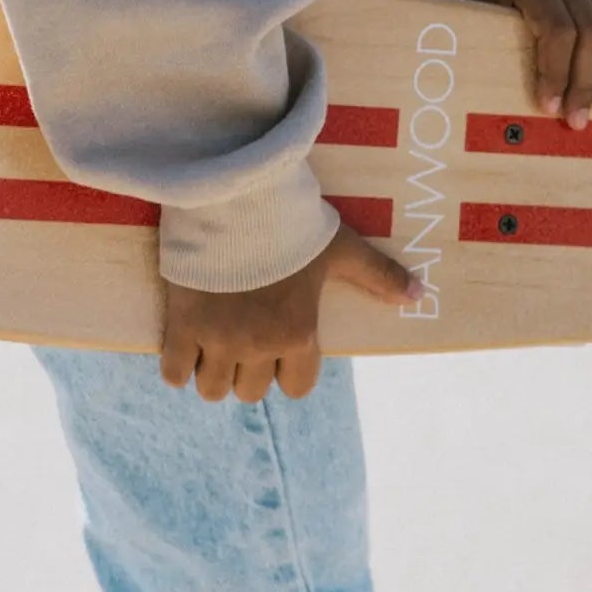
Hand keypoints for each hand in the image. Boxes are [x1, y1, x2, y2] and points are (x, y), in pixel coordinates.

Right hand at [160, 220, 423, 404]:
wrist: (232, 198)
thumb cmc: (290, 224)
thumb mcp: (340, 248)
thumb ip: (378, 274)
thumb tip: (419, 294)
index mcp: (298, 333)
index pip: (298, 387)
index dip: (289, 372)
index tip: (280, 351)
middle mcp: (258, 346)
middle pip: (251, 393)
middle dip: (248, 374)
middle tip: (242, 346)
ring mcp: (217, 339)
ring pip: (212, 390)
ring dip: (213, 374)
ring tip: (212, 348)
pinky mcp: (181, 326)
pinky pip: (173, 374)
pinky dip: (177, 366)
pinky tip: (183, 345)